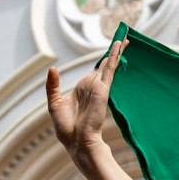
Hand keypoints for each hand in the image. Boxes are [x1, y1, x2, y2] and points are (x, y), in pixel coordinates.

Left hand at [46, 40, 125, 169]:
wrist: (77, 142)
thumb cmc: (67, 128)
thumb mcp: (54, 102)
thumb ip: (53, 85)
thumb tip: (53, 68)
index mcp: (83, 89)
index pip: (95, 71)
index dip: (103, 60)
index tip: (111, 50)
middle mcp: (93, 86)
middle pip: (104, 65)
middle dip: (113, 52)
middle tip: (122, 38)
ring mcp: (99, 87)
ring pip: (108, 64)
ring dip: (116, 50)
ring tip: (125, 37)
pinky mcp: (103, 89)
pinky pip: (109, 69)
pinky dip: (114, 57)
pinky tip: (119, 46)